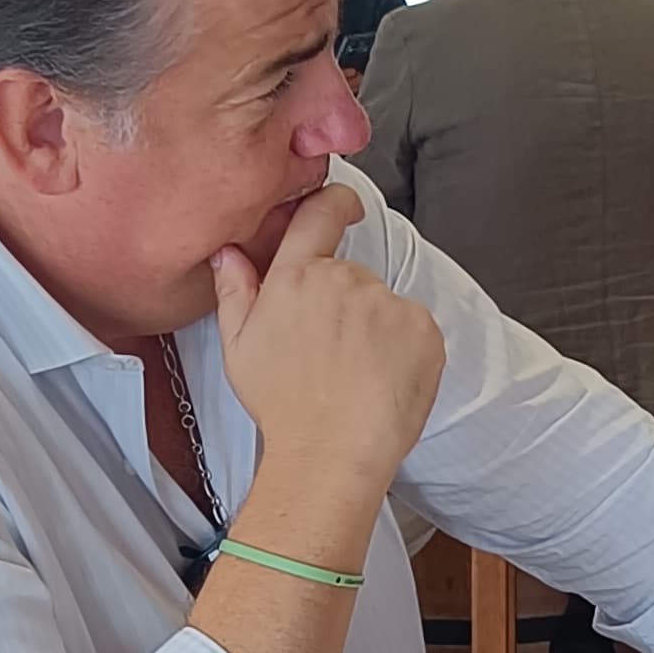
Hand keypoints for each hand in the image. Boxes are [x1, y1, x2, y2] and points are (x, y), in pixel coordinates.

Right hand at [212, 187, 442, 507]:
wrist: (332, 451)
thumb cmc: (283, 406)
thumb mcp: (238, 347)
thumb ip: (235, 290)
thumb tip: (230, 252)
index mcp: (296, 277)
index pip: (319, 215)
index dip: (335, 202)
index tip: (344, 205)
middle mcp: (344, 279)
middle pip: (350, 275)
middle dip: (343, 303)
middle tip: (329, 351)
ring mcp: (388, 302)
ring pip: (382, 305)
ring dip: (374, 328)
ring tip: (355, 373)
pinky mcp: (423, 328)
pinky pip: (414, 328)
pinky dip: (404, 349)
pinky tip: (382, 378)